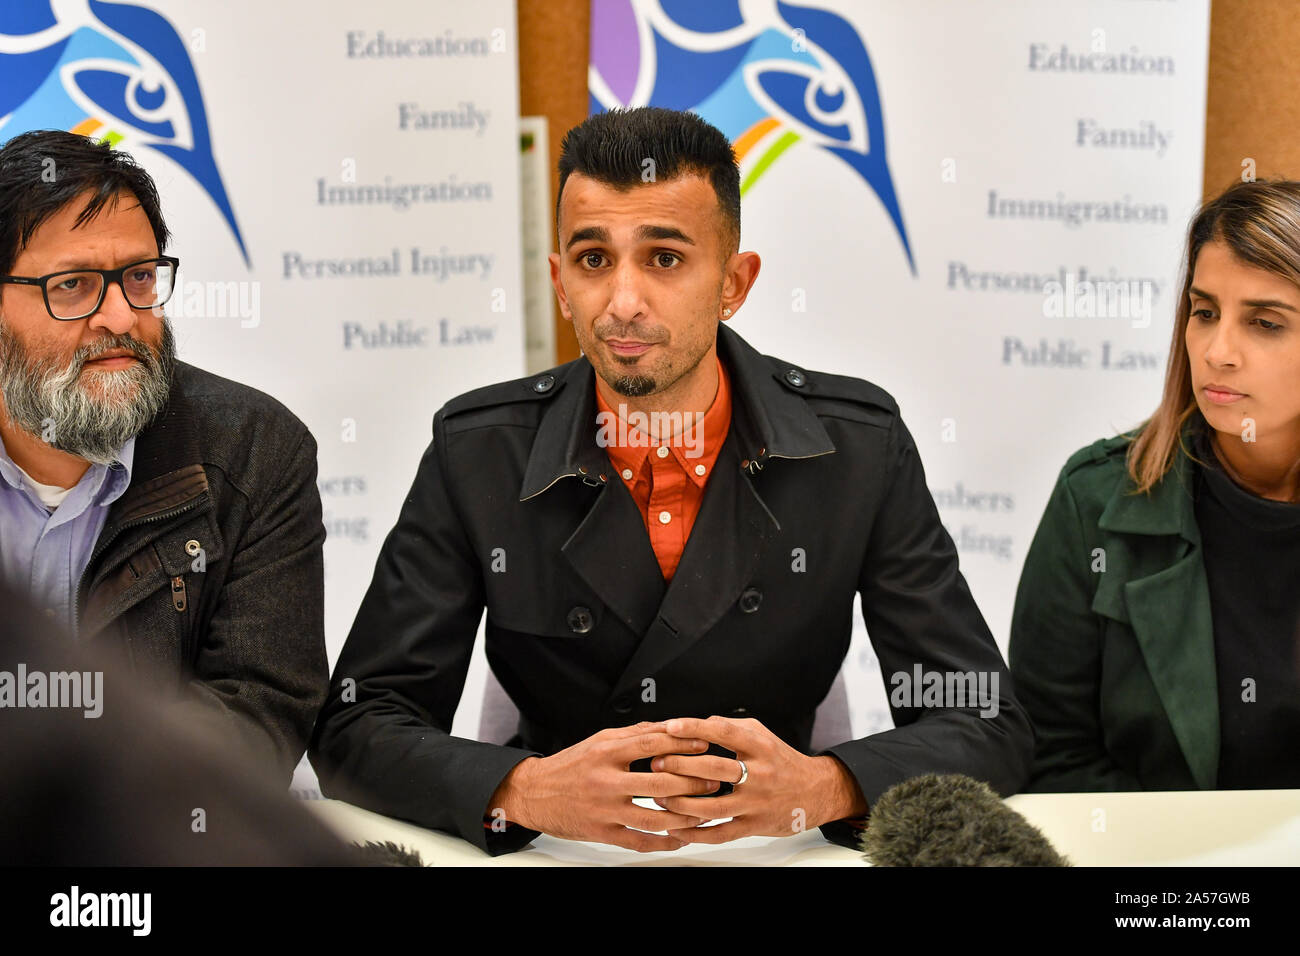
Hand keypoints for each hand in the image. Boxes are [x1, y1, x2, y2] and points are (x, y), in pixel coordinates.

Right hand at [485, 721, 721, 851]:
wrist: (534, 792)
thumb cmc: (570, 765)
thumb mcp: (598, 741)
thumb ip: (632, 735)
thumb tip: (667, 727)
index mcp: (606, 752)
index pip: (652, 744)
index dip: (682, 743)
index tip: (705, 744)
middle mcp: (606, 780)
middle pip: (659, 782)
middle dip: (691, 783)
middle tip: (713, 781)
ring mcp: (604, 808)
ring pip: (653, 816)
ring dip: (683, 817)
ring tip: (703, 813)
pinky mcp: (601, 831)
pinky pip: (638, 841)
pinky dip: (662, 843)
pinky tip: (678, 839)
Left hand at [651, 715, 867, 844]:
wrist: (816, 792)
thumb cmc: (782, 761)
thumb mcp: (763, 735)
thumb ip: (732, 727)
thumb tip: (698, 724)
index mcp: (760, 746)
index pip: (723, 732)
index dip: (695, 728)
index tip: (670, 726)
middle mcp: (759, 773)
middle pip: (714, 769)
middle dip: (680, 766)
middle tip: (656, 763)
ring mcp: (756, 802)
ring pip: (712, 806)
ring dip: (681, 803)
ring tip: (659, 796)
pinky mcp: (754, 825)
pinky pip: (720, 833)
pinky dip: (696, 833)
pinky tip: (677, 828)